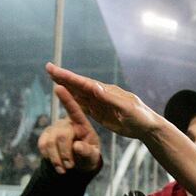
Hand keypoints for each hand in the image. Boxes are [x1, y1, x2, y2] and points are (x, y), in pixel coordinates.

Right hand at [38, 85, 101, 173]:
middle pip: (62, 134)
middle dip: (65, 152)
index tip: (59, 86)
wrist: (77, 164)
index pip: (74, 109)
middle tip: (70, 166)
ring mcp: (54, 128)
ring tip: (65, 169)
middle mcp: (66, 122)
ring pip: (49, 142)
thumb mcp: (92, 157)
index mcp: (81, 123)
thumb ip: (87, 152)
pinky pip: (42, 145)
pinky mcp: (45, 135)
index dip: (66, 98)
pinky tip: (57, 164)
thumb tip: (77, 146)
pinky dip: (49, 158)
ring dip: (56, 158)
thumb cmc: (88, 156)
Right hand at [45, 63, 161, 139]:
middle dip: (63, 77)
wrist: (148, 127)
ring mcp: (100, 103)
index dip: (69, 77)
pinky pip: (84, 105)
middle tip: (48, 68)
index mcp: (106, 91)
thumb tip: (94, 87)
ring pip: (79, 94)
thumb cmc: (140, 117)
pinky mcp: (100, 113)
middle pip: (79, 85)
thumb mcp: (126, 108)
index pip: (84, 83)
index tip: (55, 70)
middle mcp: (101, 94)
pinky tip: (65, 96)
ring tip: (53, 78)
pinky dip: (73, 100)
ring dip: (66, 86)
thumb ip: (109, 98)